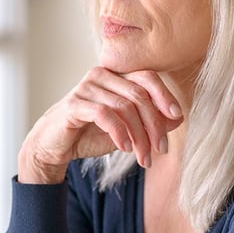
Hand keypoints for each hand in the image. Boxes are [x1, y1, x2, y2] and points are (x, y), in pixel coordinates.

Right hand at [17, 68, 183, 183]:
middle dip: (154, 124)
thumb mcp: (128, 129)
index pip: (147, 77)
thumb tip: (178, 117)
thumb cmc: (92, 133)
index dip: (164, 95)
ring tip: (143, 157)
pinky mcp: (74, 104)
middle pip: (139, 94)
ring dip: (139, 136)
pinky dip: (119, 132)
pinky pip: (105, 115)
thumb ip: (150, 121)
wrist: (55, 146)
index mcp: (116, 75)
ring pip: (124, 107)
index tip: (177, 116)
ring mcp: (86, 87)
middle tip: (161, 149)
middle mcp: (102, 75)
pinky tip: (124, 148)